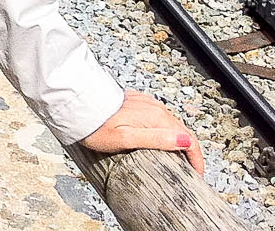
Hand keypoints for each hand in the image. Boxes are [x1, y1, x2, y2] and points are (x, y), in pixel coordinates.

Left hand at [79, 89, 203, 174]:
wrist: (77, 104)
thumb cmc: (97, 126)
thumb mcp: (127, 139)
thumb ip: (157, 139)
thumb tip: (184, 141)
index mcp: (156, 117)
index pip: (188, 138)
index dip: (196, 158)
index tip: (196, 173)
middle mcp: (153, 107)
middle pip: (180, 130)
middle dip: (188, 150)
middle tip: (188, 169)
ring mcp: (144, 103)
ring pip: (169, 123)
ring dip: (176, 139)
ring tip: (174, 158)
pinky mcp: (135, 101)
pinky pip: (156, 116)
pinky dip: (163, 129)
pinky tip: (157, 138)